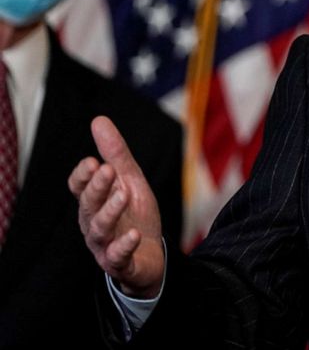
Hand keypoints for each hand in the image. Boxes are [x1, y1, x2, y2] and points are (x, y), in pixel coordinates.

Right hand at [68, 115, 165, 297]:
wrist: (152, 256)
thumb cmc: (135, 216)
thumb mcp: (130, 180)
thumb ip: (115, 154)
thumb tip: (99, 120)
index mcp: (94, 203)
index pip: (79, 188)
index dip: (82, 177)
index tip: (92, 161)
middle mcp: (93, 224)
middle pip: (88, 206)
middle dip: (96, 188)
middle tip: (106, 170)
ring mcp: (105, 246)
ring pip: (100, 230)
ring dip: (110, 211)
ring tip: (124, 194)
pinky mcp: (122, 264)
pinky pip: (118, 257)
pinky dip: (124, 246)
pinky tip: (133, 234)